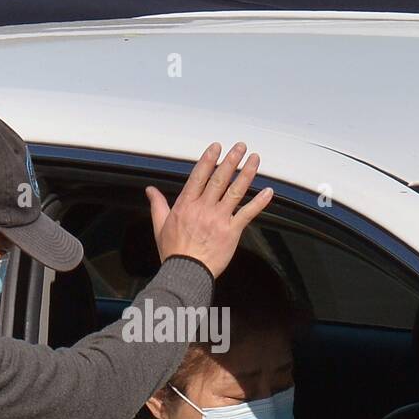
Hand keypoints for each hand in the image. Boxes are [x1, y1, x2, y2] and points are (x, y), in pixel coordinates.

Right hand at [145, 142, 273, 277]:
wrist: (186, 272)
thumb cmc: (174, 252)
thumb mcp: (160, 226)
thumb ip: (157, 205)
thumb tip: (150, 190)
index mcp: (186, 205)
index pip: (199, 176)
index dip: (209, 160)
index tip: (217, 147)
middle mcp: (203, 208)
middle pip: (219, 179)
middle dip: (231, 160)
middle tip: (240, 146)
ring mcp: (219, 219)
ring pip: (235, 191)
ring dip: (246, 173)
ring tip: (254, 159)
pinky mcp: (231, 231)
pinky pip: (247, 213)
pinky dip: (259, 202)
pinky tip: (268, 192)